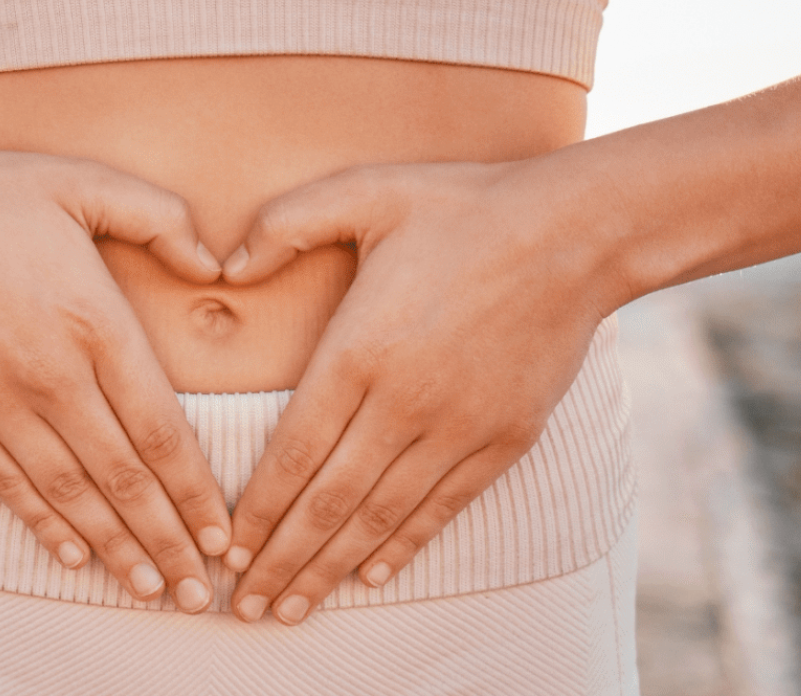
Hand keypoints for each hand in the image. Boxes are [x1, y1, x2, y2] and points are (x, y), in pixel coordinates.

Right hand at [0, 124, 233, 612]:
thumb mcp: (86, 183)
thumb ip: (161, 218)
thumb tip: (216, 264)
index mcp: (96, 322)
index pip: (161, 430)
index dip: (196, 493)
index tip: (222, 536)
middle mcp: (52, 375)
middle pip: (124, 479)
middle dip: (169, 543)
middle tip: (201, 595)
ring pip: (71, 495)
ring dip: (115, 550)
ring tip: (151, 589)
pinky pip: (9, 486)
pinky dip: (45, 526)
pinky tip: (76, 556)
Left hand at [214, 155, 611, 623]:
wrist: (576, 232)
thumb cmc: (462, 204)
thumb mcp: (363, 191)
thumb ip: (284, 224)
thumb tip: (224, 268)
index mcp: (360, 350)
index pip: (294, 452)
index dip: (257, 510)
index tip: (226, 549)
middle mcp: (404, 402)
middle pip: (329, 502)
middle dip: (282, 561)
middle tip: (247, 608)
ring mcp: (457, 426)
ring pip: (381, 517)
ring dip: (332, 569)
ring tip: (294, 608)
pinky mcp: (503, 439)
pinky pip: (442, 507)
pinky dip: (403, 545)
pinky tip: (371, 573)